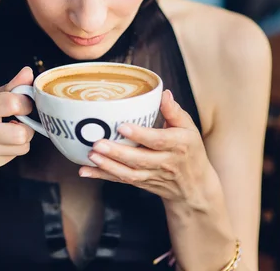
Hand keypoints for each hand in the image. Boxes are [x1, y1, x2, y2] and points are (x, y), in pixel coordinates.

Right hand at [0, 67, 35, 175]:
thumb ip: (8, 88)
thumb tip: (28, 72)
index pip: (13, 103)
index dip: (26, 104)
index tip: (23, 105)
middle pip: (22, 133)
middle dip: (27, 128)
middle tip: (18, 124)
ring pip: (22, 147)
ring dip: (20, 141)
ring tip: (7, 135)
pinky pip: (12, 158)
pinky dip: (9, 152)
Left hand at [79, 90, 213, 204]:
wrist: (195, 186)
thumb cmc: (190, 151)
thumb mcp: (189, 129)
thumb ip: (174, 112)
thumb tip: (163, 93)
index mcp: (178, 145)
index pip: (158, 140)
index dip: (140, 135)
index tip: (122, 127)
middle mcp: (165, 162)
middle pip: (139, 159)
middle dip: (117, 153)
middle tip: (97, 143)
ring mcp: (152, 175)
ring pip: (128, 173)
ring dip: (107, 166)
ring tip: (91, 155)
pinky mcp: (141, 182)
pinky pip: (120, 180)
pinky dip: (102, 176)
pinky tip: (85, 171)